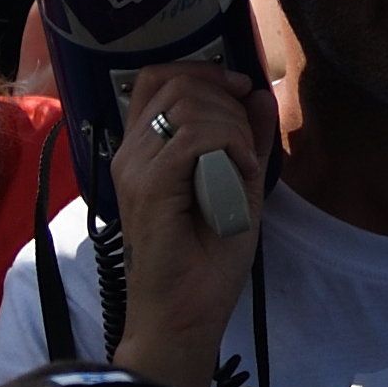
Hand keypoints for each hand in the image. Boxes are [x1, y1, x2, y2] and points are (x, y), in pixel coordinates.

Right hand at [99, 59, 272, 386]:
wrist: (185, 314)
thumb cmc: (207, 259)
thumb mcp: (239, 184)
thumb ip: (246, 137)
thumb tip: (256, 91)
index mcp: (143, 149)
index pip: (158, 78)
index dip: (202, 71)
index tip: (238, 91)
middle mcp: (131, 152)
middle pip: (178, 83)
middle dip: (226, 101)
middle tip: (244, 148)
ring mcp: (135, 168)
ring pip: (189, 104)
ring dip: (232, 127)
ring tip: (241, 168)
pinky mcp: (149, 188)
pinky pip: (195, 137)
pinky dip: (230, 147)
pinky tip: (240, 176)